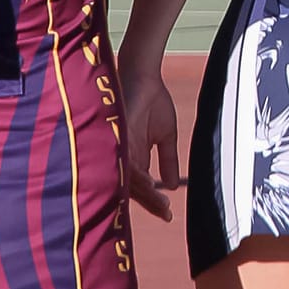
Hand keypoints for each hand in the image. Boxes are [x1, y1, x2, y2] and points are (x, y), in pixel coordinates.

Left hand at [123, 58, 180, 223]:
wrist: (143, 75)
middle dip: (150, 203)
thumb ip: (167, 160)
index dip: (153, 201)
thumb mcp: (165, 135)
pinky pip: (127, 165)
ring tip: (163, 205)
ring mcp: (118, 149)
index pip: (139, 186)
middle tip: (166, 213)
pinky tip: (152, 188)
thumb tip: (170, 184)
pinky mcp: (118, 139)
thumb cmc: (151, 100)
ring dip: (147, 195)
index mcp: (131, 156)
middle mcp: (121, 156)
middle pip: (131, 188)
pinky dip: (139, 179)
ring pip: (128, 181)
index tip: (167, 213)